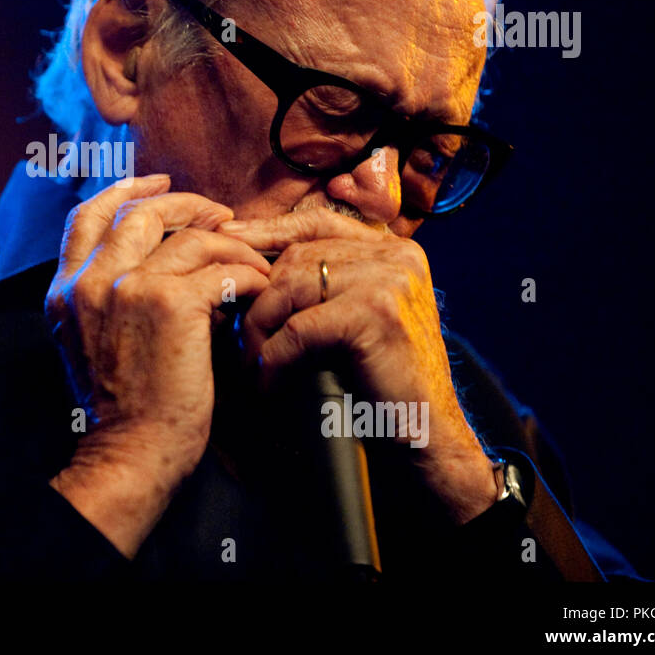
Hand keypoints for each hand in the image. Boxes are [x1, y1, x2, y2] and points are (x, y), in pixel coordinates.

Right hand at [46, 174, 271, 555]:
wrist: (130, 452)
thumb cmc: (122, 408)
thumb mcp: (90, 342)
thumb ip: (105, 297)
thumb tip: (153, 263)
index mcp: (65, 289)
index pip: (88, 216)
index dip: (125, 190)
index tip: (159, 183)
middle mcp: (90, 281)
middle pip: (140, 211)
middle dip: (187, 204)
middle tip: (220, 213)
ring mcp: (128, 288)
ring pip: (190, 237)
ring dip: (231, 245)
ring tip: (253, 260)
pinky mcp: (170, 303)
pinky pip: (221, 269)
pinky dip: (248, 275)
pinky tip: (259, 289)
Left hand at [220, 210, 496, 523]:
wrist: (425, 432)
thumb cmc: (381, 377)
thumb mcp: (356, 315)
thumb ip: (324, 281)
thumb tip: (253, 257)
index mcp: (393, 249)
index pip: (317, 222)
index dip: (269, 230)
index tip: (228, 239)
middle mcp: (396, 255)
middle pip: (298, 255)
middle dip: (258, 292)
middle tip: (236, 330)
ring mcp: (390, 280)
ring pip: (292, 286)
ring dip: (260, 325)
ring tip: (251, 359)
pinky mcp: (376, 314)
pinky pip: (300, 327)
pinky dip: (275, 356)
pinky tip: (268, 380)